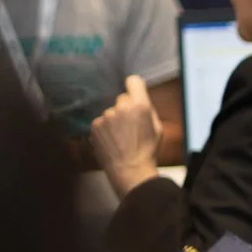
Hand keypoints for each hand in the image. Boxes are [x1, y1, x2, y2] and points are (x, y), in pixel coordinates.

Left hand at [91, 75, 165, 196]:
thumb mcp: (157, 128)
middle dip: (126, 108)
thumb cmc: (146, 151)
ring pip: (111, 112)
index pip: (134, 81)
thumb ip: (148, 110)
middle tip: (130, 126)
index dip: (134, 87)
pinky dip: (105, 130)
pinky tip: (112, 142)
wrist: (129, 170)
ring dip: (114, 121)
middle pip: (122, 99)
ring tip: (121, 138)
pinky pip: (101, 122)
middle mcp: (121, 107)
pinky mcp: (94, 126)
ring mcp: (106, 116)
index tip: (134, 92)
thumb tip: (141, 99)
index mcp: (140, 106)